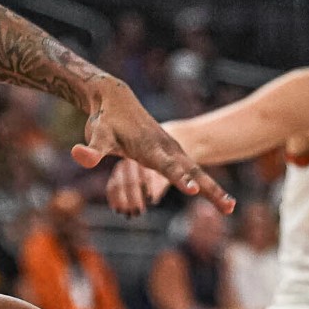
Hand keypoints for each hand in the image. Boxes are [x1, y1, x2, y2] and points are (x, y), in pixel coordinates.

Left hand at [74, 79, 232, 214]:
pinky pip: (193, 173)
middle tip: (229, 207)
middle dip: (210, 189)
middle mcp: (167, 150)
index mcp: (150, 148)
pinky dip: (207, 186)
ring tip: (231, 208)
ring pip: (198, 173)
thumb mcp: (96, 136)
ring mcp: (174, 151)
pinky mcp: (173, 154)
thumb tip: (78, 155)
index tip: (192, 190)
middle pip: (193, 172)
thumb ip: (91, 150)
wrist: (117, 99)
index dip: (179, 178)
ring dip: (214, 190)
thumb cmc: (105, 121)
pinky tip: (220, 201)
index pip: (166, 166)